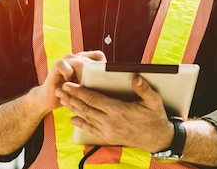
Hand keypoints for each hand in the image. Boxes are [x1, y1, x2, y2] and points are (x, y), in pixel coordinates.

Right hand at [36, 51, 105, 114]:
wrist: (50, 98)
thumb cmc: (71, 94)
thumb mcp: (87, 88)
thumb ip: (97, 82)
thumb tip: (115, 85)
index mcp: (85, 60)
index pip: (99, 57)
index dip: (101, 69)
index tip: (100, 83)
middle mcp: (77, 56)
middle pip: (90, 61)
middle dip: (91, 77)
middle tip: (87, 88)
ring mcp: (67, 58)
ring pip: (80, 62)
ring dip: (80, 78)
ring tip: (77, 87)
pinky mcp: (58, 64)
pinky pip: (66, 65)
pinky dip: (68, 76)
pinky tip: (66, 83)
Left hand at [56, 74, 172, 151]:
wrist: (157, 139)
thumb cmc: (155, 117)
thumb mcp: (154, 101)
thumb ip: (144, 88)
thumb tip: (135, 77)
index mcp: (119, 110)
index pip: (94, 99)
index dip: (79, 92)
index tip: (69, 85)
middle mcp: (110, 122)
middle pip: (85, 108)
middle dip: (71, 98)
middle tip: (58, 90)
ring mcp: (108, 131)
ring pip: (85, 118)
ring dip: (72, 108)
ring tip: (62, 100)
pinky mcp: (108, 137)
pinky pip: (90, 129)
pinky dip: (80, 124)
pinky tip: (72, 119)